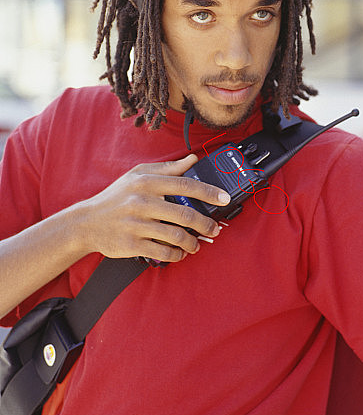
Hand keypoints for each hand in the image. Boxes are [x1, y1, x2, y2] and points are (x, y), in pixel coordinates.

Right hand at [78, 155, 229, 262]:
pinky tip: (180, 253)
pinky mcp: (132, 244)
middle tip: (214, 229)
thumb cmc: (116, 198)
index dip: (209, 192)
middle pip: (185, 214)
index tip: (224, 199)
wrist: (85, 223)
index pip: (185, 185)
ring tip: (197, 244)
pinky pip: (164, 252)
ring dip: (193, 243)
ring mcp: (136, 224)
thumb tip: (193, 159)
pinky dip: (177, 255)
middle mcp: (142, 202)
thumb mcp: (137, 176)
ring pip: (177, 236)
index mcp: (146, 182)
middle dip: (206, 224)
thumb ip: (167, 168)